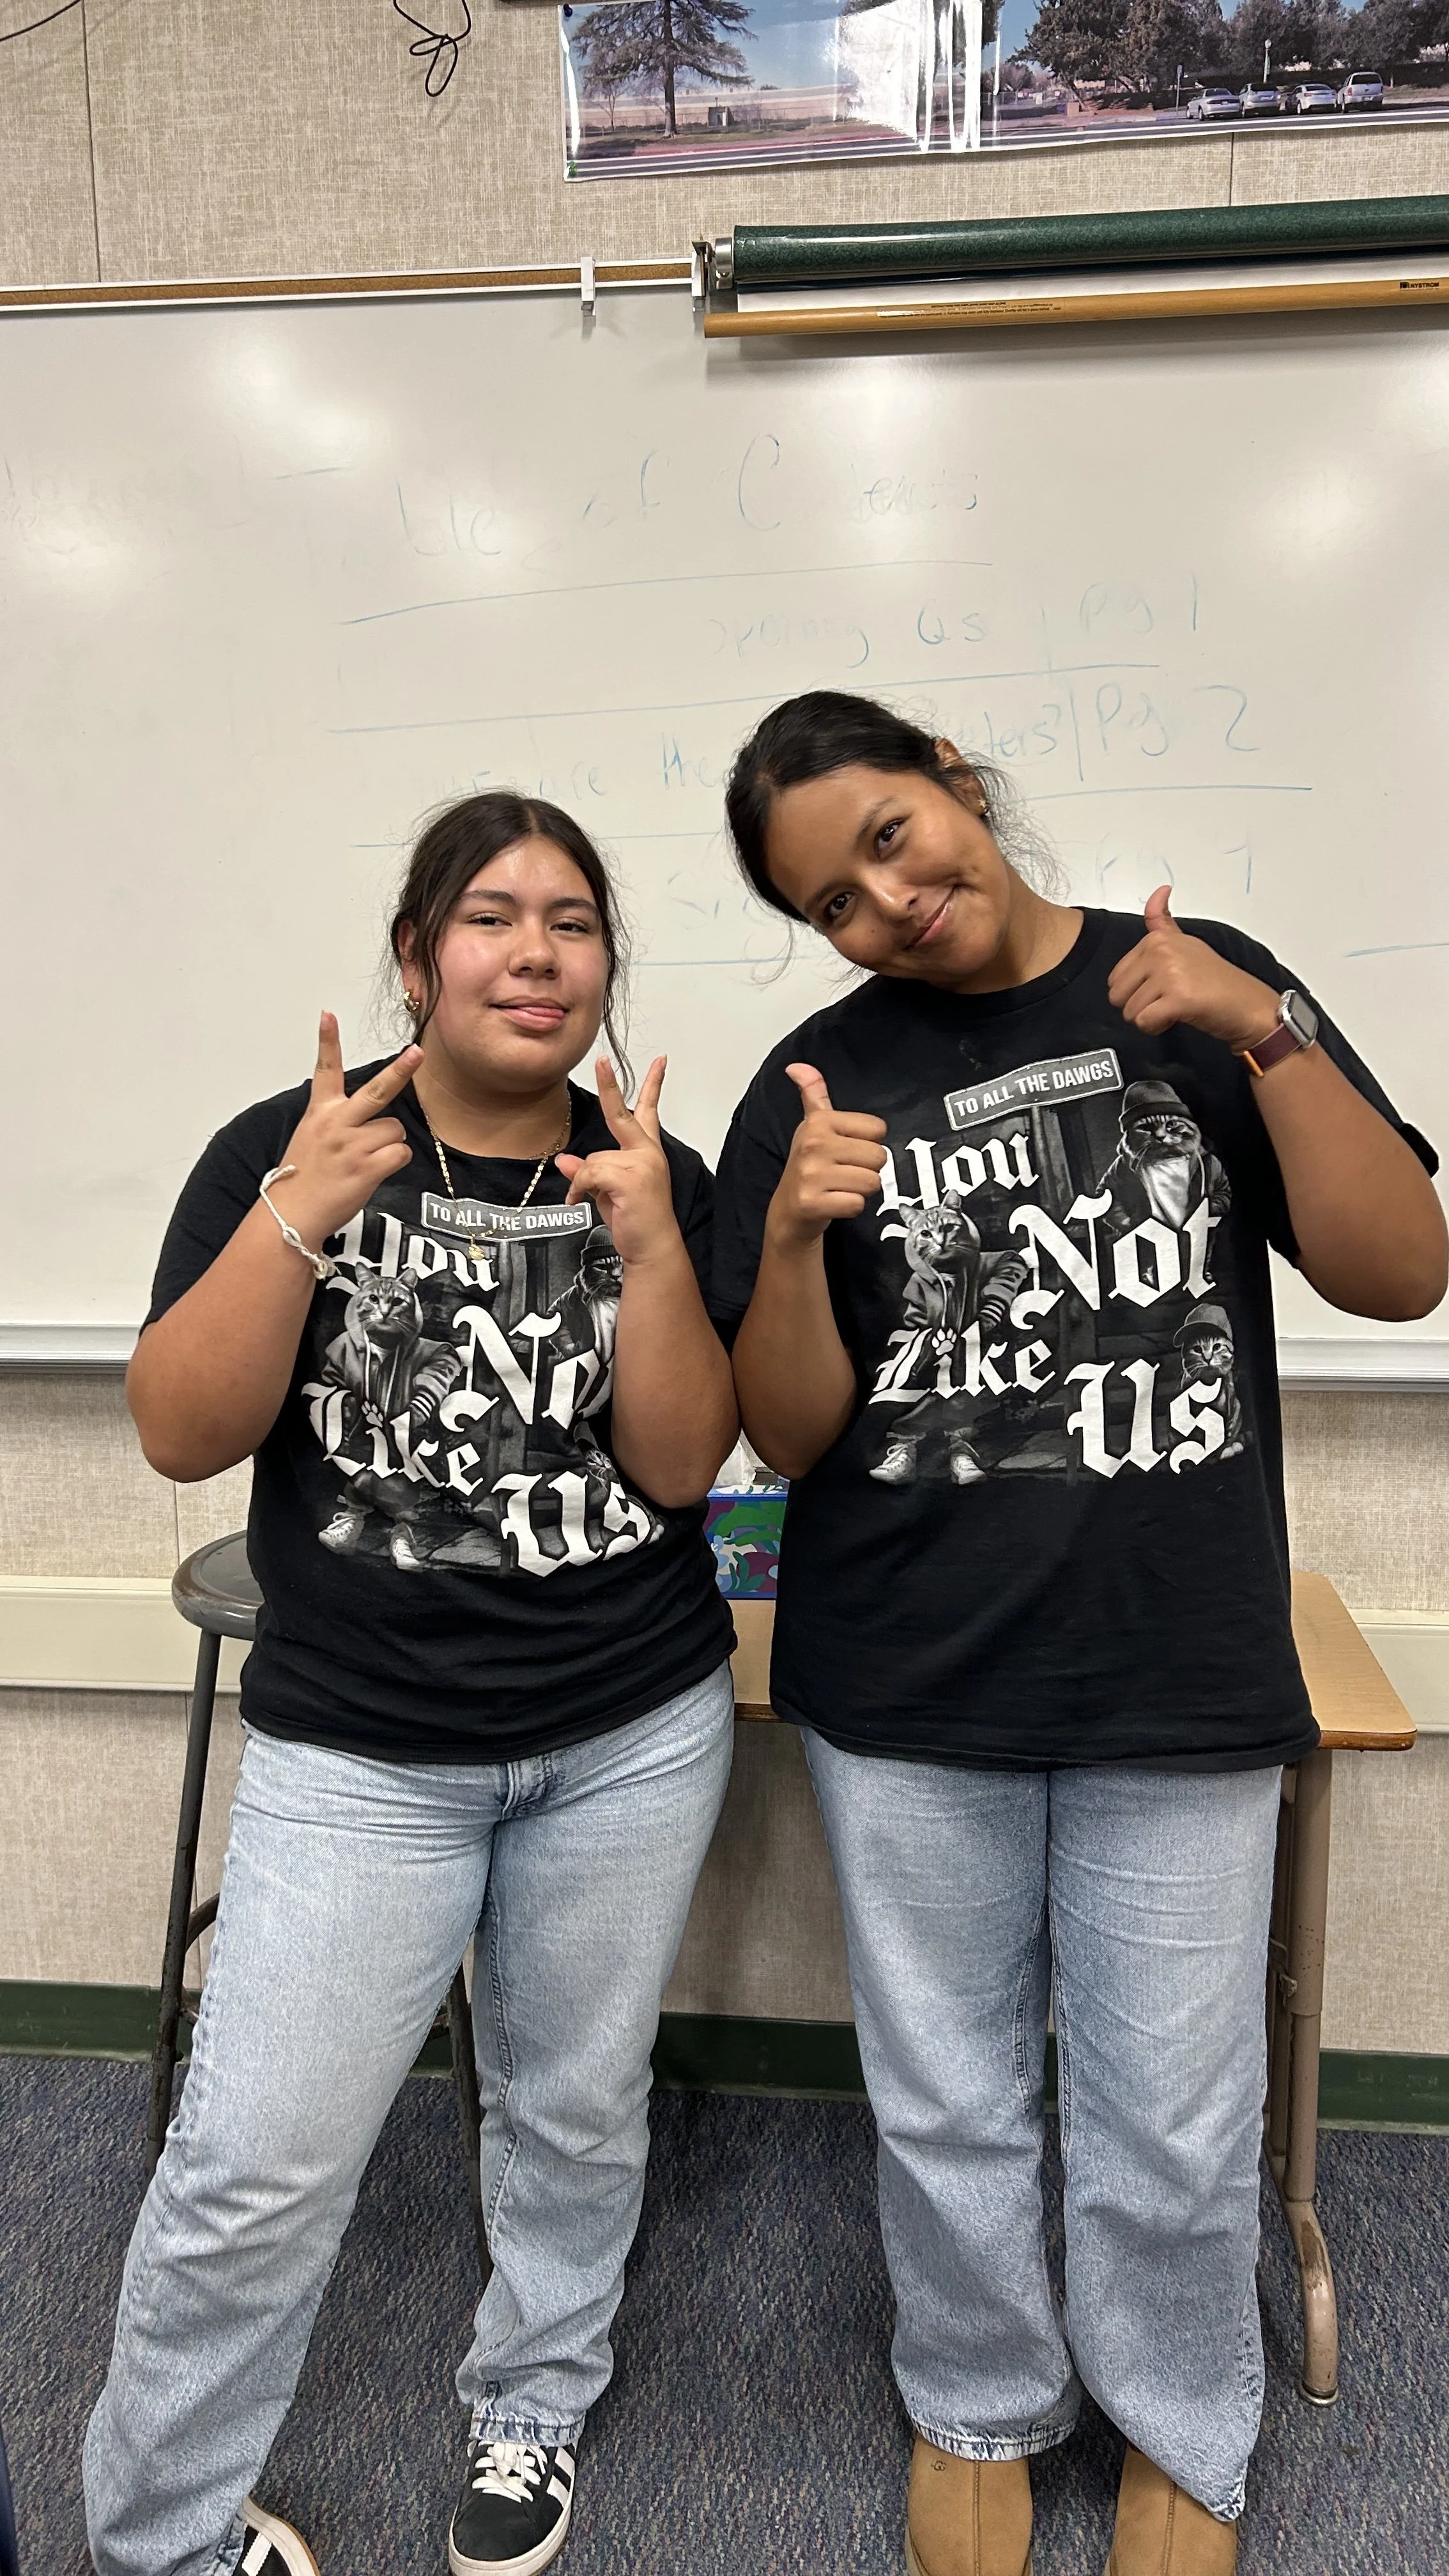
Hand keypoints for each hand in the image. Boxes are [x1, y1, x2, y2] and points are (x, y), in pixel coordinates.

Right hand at [269, 1014, 418, 1247]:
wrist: (290, 1214)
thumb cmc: (303, 1178)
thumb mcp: (311, 1138)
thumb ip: (338, 1122)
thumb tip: (371, 1119)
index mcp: (320, 1113)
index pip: (325, 1070)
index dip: (327, 1041)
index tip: (328, 1015)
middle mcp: (337, 1123)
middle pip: (378, 1091)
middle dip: (401, 1070)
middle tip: (417, 1052)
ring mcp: (353, 1145)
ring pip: (395, 1130)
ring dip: (389, 1144)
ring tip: (366, 1160)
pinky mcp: (367, 1167)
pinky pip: (400, 1154)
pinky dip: (394, 1162)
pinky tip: (374, 1172)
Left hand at [556, 1057, 678, 1267]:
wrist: (652, 1248)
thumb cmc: (636, 1220)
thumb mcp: (606, 1192)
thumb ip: (590, 1172)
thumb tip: (565, 1161)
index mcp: (646, 1151)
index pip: (649, 1111)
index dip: (653, 1084)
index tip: (659, 1061)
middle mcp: (647, 1152)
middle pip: (621, 1113)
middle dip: (610, 1086)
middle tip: (601, 1061)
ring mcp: (641, 1163)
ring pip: (593, 1157)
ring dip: (585, 1180)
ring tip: (595, 1199)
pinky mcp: (630, 1177)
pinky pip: (589, 1172)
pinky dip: (579, 1187)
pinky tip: (580, 1200)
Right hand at [765, 1064, 887, 1251]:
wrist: (789, 1210)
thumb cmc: (807, 1167)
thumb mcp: (811, 1126)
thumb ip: (813, 1093)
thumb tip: (797, 1066)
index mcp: (819, 1122)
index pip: (878, 1129)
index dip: (867, 1143)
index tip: (845, 1151)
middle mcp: (813, 1144)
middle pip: (878, 1156)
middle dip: (867, 1169)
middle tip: (843, 1172)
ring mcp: (811, 1175)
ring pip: (871, 1182)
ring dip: (860, 1190)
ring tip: (840, 1187)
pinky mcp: (813, 1203)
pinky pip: (857, 1204)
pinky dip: (851, 1207)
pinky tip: (835, 1202)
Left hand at [1108, 887, 1280, 1049]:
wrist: (1248, 1006)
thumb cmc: (1218, 981)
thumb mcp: (1186, 944)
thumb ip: (1162, 923)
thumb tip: (1160, 890)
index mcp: (1158, 939)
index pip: (1116, 976)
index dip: (1137, 989)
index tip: (1164, 984)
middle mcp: (1161, 951)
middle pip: (1117, 995)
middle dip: (1139, 1006)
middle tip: (1169, 999)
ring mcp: (1169, 973)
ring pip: (1130, 1012)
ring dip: (1151, 1018)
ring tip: (1177, 1007)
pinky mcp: (1177, 998)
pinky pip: (1144, 1022)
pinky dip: (1158, 1027)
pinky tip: (1179, 1017)